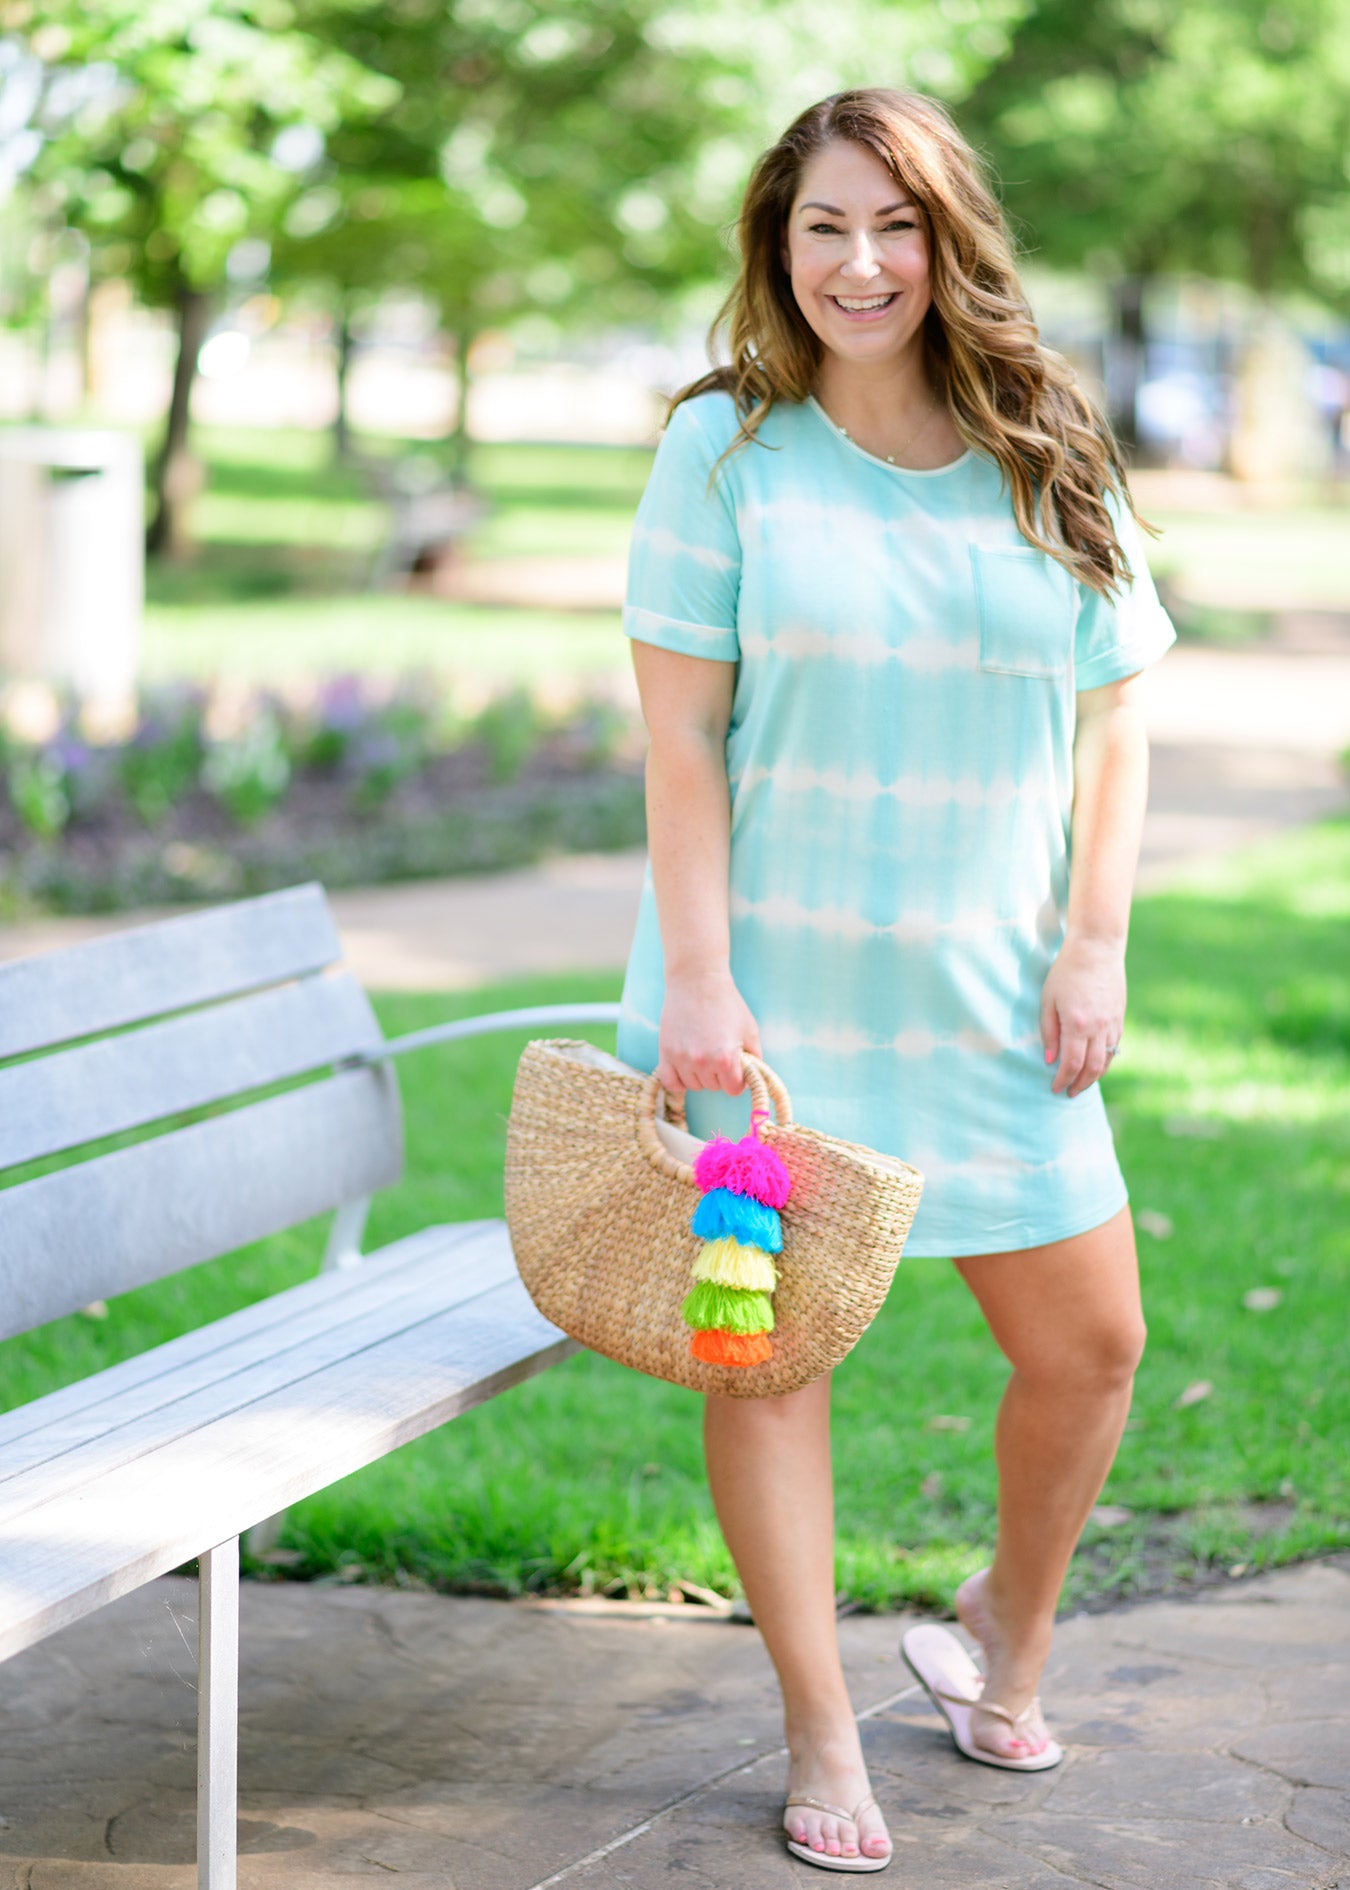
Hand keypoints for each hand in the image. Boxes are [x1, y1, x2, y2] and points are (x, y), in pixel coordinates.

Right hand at [658, 968, 761, 1095]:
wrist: (697, 981)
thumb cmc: (727, 1003)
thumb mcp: (749, 1029)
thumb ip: (754, 1058)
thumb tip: (753, 1079)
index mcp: (725, 1058)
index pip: (734, 1089)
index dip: (738, 1080)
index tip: (736, 1067)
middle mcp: (702, 1062)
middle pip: (714, 1087)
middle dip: (720, 1075)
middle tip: (719, 1052)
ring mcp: (681, 1058)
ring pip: (693, 1086)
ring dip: (700, 1076)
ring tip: (703, 1053)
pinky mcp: (665, 1052)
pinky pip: (671, 1082)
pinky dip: (679, 1080)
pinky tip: (686, 1068)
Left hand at [1040, 936, 1124, 1097]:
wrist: (1096, 948)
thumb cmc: (1065, 971)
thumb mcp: (1048, 1000)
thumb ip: (1048, 1032)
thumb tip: (1049, 1060)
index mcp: (1077, 1025)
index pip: (1071, 1064)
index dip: (1062, 1080)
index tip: (1055, 1089)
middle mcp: (1098, 1028)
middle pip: (1092, 1069)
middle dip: (1080, 1085)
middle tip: (1069, 1093)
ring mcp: (1112, 1023)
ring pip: (1107, 1060)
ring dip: (1094, 1077)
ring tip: (1082, 1084)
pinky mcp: (1120, 1016)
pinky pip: (1115, 1046)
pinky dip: (1105, 1060)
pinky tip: (1096, 1064)